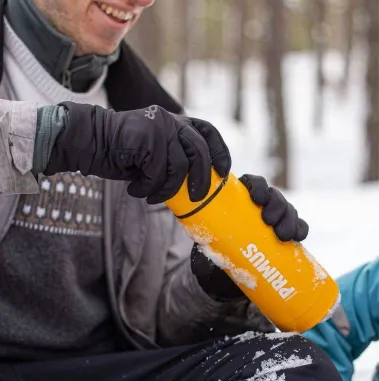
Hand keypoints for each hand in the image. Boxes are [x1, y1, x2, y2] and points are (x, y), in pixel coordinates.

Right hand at [45, 102, 230, 203]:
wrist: (90, 142)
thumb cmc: (124, 154)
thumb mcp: (157, 154)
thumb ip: (177, 158)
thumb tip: (199, 183)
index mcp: (177, 122)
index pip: (208, 131)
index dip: (220, 152)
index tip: (223, 172)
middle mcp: (171, 120)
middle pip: (199, 152)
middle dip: (201, 180)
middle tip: (195, 198)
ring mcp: (159, 126)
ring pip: (179, 167)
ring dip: (166, 189)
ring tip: (151, 195)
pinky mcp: (148, 137)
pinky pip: (158, 172)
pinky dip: (148, 188)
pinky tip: (136, 188)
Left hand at [192, 174, 308, 299]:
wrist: (230, 268)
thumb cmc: (217, 250)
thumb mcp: (208, 248)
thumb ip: (204, 251)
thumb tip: (203, 265)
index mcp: (241, 198)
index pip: (253, 183)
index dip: (258, 186)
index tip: (257, 199)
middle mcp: (260, 204)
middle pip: (274, 196)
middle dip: (276, 205)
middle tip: (269, 221)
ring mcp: (276, 217)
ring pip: (288, 210)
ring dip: (289, 219)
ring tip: (282, 236)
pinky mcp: (286, 231)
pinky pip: (299, 226)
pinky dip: (300, 230)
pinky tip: (297, 238)